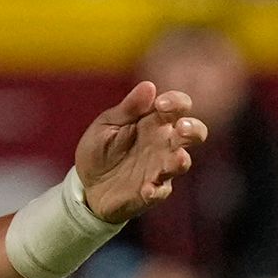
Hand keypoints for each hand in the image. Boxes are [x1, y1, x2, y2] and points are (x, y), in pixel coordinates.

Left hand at [72, 77, 206, 223]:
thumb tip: (148, 86)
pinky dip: (156, 190)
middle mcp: (164, 143)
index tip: (162, 104)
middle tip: (182, 128)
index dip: (176, 102)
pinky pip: (161, 191)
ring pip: (182, 162)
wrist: (85, 185)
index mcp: (154, 121)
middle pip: (193, 133)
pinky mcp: (152, 191)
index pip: (177, 106)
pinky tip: (147, 189)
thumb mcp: (108, 124)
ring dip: (180, 160)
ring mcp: (160, 168)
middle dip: (193, 129)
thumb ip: (129, 108)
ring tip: (177, 158)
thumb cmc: (99, 149)